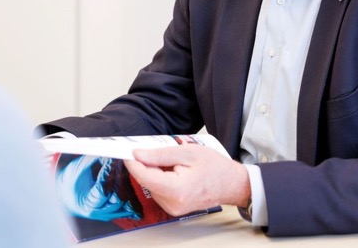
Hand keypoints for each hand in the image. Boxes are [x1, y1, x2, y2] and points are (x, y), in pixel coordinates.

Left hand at [124, 144, 250, 216]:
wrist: (231, 183)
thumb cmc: (215, 167)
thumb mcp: (187, 152)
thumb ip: (160, 154)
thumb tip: (138, 154)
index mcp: (176, 190)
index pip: (144, 176)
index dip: (133, 162)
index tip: (126, 151)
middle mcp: (172, 203)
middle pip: (147, 180)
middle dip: (148, 164)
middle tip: (155, 149)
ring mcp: (172, 209)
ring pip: (152, 185)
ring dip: (156, 171)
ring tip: (175, 162)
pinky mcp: (173, 208)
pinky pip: (159, 190)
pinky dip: (162, 178)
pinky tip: (175, 171)